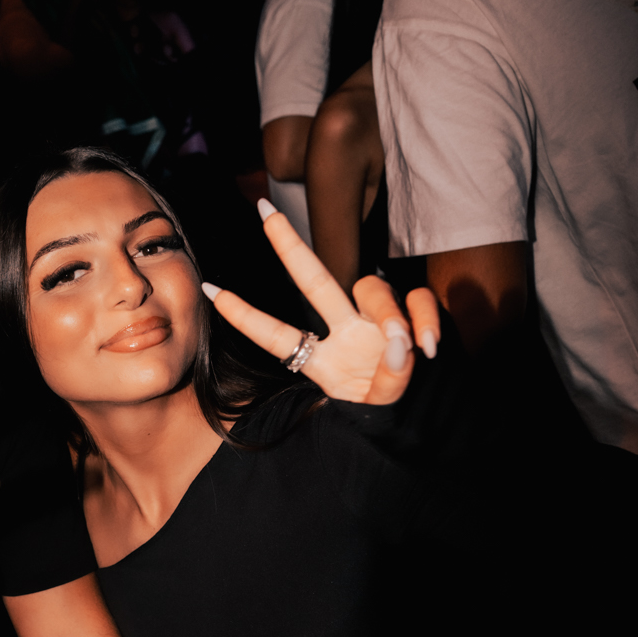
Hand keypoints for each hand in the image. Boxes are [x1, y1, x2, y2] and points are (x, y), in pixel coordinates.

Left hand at [202, 202, 441, 404]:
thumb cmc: (391, 423)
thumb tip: (400, 343)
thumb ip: (389, 381)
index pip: (276, 336)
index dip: (244, 315)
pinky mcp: (414, 317)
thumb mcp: (378, 414)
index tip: (208, 289)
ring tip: (403, 347)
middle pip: (314, 279)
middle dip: (289, 246)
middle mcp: (346, 333)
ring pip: (374, 288)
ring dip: (389, 314)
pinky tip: (428, 346)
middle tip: (263, 210)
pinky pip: (418, 299)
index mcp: (322, 362)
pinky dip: (425, 318)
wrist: (429, 426)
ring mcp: (378, 323)